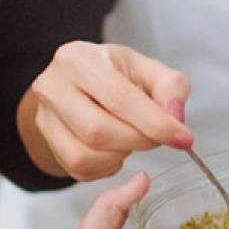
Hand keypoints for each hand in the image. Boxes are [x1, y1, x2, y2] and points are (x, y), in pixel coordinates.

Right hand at [28, 42, 192, 178]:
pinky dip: (107, 166)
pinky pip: (80, 169)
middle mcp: (53, 86)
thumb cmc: (116, 75)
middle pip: (98, 130)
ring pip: (85, 155)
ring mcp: (44, 116)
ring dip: (121, 155)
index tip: (183, 138)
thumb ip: (170, 86)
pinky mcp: (47, 142)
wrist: (80, 86)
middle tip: (158, 138)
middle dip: (138, 141)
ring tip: (133, 138)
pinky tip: (116, 149)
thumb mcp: (146, 69)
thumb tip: (175, 116)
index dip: (155, 122)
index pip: (119, 97)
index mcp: (79, 58)